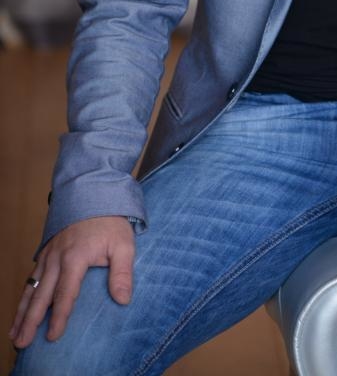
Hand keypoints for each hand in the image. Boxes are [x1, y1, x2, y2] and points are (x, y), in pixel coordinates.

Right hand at [10, 216, 134, 348]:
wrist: (95, 192)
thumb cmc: (111, 221)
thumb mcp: (124, 244)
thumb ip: (123, 272)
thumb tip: (123, 300)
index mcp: (75, 257)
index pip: (66, 293)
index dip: (59, 316)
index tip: (53, 336)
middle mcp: (57, 258)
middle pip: (41, 295)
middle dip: (30, 320)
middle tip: (22, 342)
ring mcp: (49, 254)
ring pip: (32, 287)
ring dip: (22, 311)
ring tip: (15, 333)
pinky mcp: (46, 251)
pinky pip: (32, 277)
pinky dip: (24, 295)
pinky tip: (20, 309)